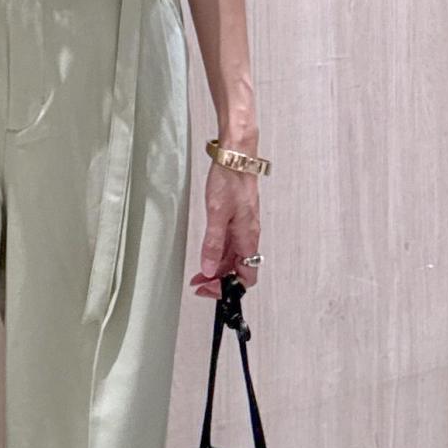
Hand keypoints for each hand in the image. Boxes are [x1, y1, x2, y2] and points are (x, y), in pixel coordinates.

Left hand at [189, 162, 259, 297]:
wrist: (236, 158)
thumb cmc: (230, 181)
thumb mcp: (217, 215)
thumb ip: (213, 244)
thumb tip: (208, 269)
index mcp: (248, 238)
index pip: (246, 276)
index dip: (229, 288)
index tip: (209, 289)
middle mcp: (248, 236)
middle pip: (238, 269)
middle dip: (219, 280)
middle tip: (199, 284)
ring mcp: (243, 228)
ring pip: (233, 258)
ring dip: (217, 268)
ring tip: (199, 274)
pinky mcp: (237, 220)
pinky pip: (230, 244)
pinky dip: (218, 254)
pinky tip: (206, 254)